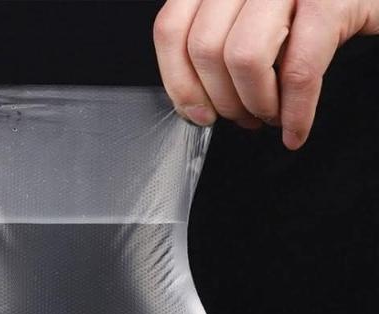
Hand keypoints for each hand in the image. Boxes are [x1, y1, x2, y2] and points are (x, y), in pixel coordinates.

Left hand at [154, 0, 378, 148]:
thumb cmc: (314, 7)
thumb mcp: (253, 16)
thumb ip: (217, 42)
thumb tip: (192, 102)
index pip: (172, 28)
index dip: (179, 81)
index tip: (196, 112)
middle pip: (204, 48)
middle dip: (222, 100)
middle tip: (243, 116)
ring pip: (242, 57)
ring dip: (256, 104)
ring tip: (270, 114)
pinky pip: (299, 70)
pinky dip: (296, 112)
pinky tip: (295, 129)